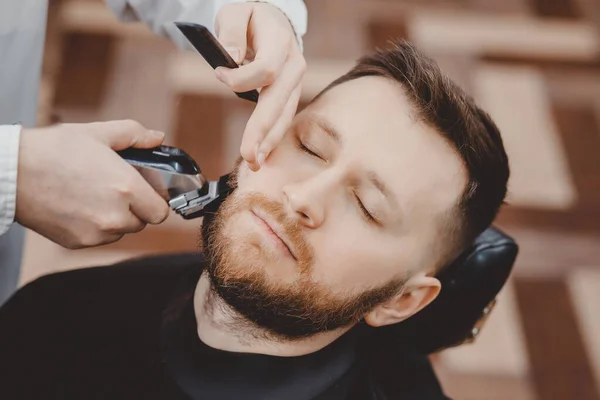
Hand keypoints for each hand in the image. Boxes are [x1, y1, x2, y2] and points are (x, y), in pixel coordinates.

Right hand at [15, 120, 169, 248]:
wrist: (10, 173)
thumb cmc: (52, 150)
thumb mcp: (97, 133)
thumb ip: (134, 135)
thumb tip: (157, 137)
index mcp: (126, 188)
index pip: (161, 211)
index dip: (156, 200)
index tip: (147, 191)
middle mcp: (115, 216)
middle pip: (143, 222)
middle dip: (136, 207)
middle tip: (118, 188)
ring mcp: (96, 233)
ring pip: (122, 231)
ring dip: (117, 218)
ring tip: (95, 195)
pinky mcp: (78, 242)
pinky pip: (100, 238)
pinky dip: (97, 226)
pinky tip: (80, 206)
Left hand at [214, 2, 305, 170]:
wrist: (273, 21)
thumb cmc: (250, 18)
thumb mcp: (237, 11)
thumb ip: (232, 30)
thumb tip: (231, 58)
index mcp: (281, 42)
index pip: (266, 69)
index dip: (241, 78)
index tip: (218, 73)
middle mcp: (294, 65)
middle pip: (278, 101)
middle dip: (262, 129)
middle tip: (248, 155)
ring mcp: (294, 83)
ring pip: (284, 115)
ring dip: (269, 141)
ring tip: (254, 163)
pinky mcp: (289, 95)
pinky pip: (283, 119)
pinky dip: (272, 139)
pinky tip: (261, 155)